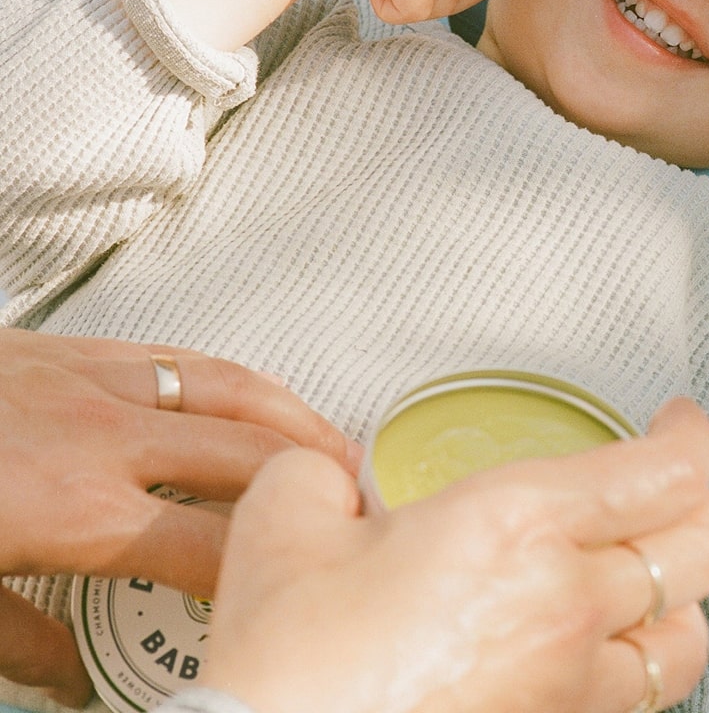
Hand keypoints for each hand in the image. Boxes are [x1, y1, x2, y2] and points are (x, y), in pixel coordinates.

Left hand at [0, 328, 357, 707]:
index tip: (301, 585)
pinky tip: (245, 390)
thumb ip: (19, 638)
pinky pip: (180, 353)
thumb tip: (69, 679)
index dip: (270, 568)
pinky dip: (230, 375)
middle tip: (358, 499)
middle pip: (247, 451)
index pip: (210, 545)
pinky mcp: (72, 346)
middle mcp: (105, 435)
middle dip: (314, 475)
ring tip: (331, 437)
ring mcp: (93, 379)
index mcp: (76, 509)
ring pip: (228, 385)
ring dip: (291, 413)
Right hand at [205, 397, 708, 712]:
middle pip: (701, 546)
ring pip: (689, 637)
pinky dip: (644, 664)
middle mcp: (568, 604)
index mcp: (519, 524)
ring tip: (651, 571)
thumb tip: (333, 479)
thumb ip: (319, 473)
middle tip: (672, 482)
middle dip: (700, 502)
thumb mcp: (285, 522)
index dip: (690, 436)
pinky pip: (641, 702)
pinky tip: (605, 650)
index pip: (662, 471)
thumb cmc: (291, 666)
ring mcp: (573, 687)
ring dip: (683, 594)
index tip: (679, 421)